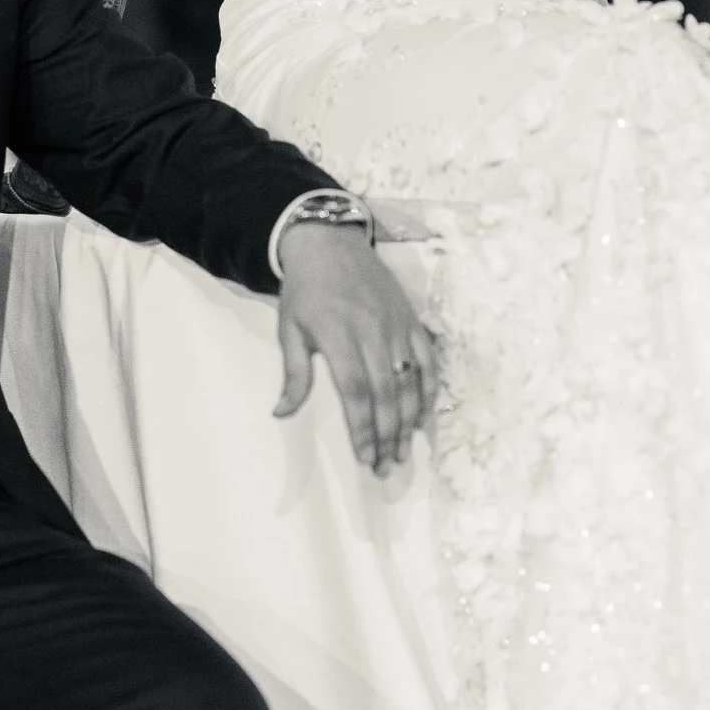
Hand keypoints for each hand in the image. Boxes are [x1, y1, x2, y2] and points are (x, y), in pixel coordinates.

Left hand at [273, 223, 432, 475]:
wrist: (330, 242)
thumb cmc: (305, 290)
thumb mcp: (289, 329)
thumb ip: (294, 374)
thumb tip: (281, 413)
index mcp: (339, 335)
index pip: (355, 391)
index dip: (363, 427)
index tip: (365, 457)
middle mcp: (372, 332)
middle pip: (386, 393)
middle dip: (388, 436)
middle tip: (386, 467)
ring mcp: (396, 326)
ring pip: (409, 382)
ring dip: (409, 422)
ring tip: (403, 452)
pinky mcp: (411, 320)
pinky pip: (427, 361)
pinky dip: (428, 391)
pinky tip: (423, 417)